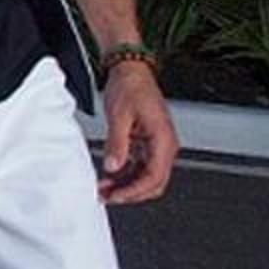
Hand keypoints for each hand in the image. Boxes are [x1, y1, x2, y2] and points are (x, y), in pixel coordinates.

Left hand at [99, 60, 177, 203]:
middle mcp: (164, 145)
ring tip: (104, 189)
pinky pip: (140, 166)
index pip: (154, 177)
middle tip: (107, 197)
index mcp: (163, 139)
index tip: (116, 196)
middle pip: (153, 182)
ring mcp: (157, 145)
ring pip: (146, 176)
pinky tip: (109, 176)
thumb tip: (113, 167)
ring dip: (126, 185)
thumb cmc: (130, 87)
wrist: (131, 71)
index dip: (134, 191)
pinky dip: (126, 174)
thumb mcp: (119, 116)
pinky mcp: (147, 143)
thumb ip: (117, 143)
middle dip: (130, 193)